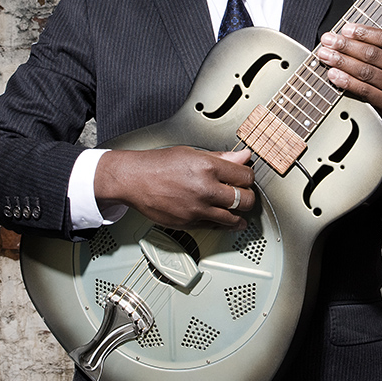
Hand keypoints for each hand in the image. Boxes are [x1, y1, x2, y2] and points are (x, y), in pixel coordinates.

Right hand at [94, 145, 254, 230]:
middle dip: (248, 197)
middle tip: (245, 194)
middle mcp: (204, 189)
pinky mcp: (189, 223)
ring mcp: (197, 209)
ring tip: (239, 212)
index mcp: (207, 167)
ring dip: (239, 215)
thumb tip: (243, 156)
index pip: (245, 176)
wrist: (133, 180)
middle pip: (244, 199)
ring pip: (233, 218)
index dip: (248, 177)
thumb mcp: (191, 153)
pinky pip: (215, 227)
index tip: (246, 177)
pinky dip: (223, 224)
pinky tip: (226, 220)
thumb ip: (221, 158)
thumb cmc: (158, 164)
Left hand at [317, 23, 381, 141]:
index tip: (346, 29)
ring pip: (366, 72)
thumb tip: (348, 35)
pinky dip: (346, 81)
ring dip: (342, 62)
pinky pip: (364, 90)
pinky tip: (334, 75)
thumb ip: (381, 48)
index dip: (364, 33)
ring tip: (326, 55)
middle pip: (373, 55)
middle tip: (328, 40)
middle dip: (346, 46)